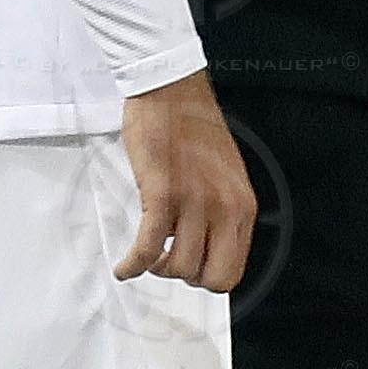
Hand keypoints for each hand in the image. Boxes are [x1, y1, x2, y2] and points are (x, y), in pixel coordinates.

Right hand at [115, 71, 256, 291]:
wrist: (172, 90)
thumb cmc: (194, 127)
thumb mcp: (227, 176)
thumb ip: (224, 211)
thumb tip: (211, 246)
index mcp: (242, 206)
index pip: (234, 270)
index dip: (208, 276)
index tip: (191, 267)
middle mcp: (224, 208)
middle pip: (211, 279)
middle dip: (186, 277)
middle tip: (169, 262)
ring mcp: (194, 203)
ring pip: (178, 268)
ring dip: (157, 268)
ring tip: (148, 254)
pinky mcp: (162, 195)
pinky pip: (148, 249)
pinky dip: (132, 265)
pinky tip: (124, 266)